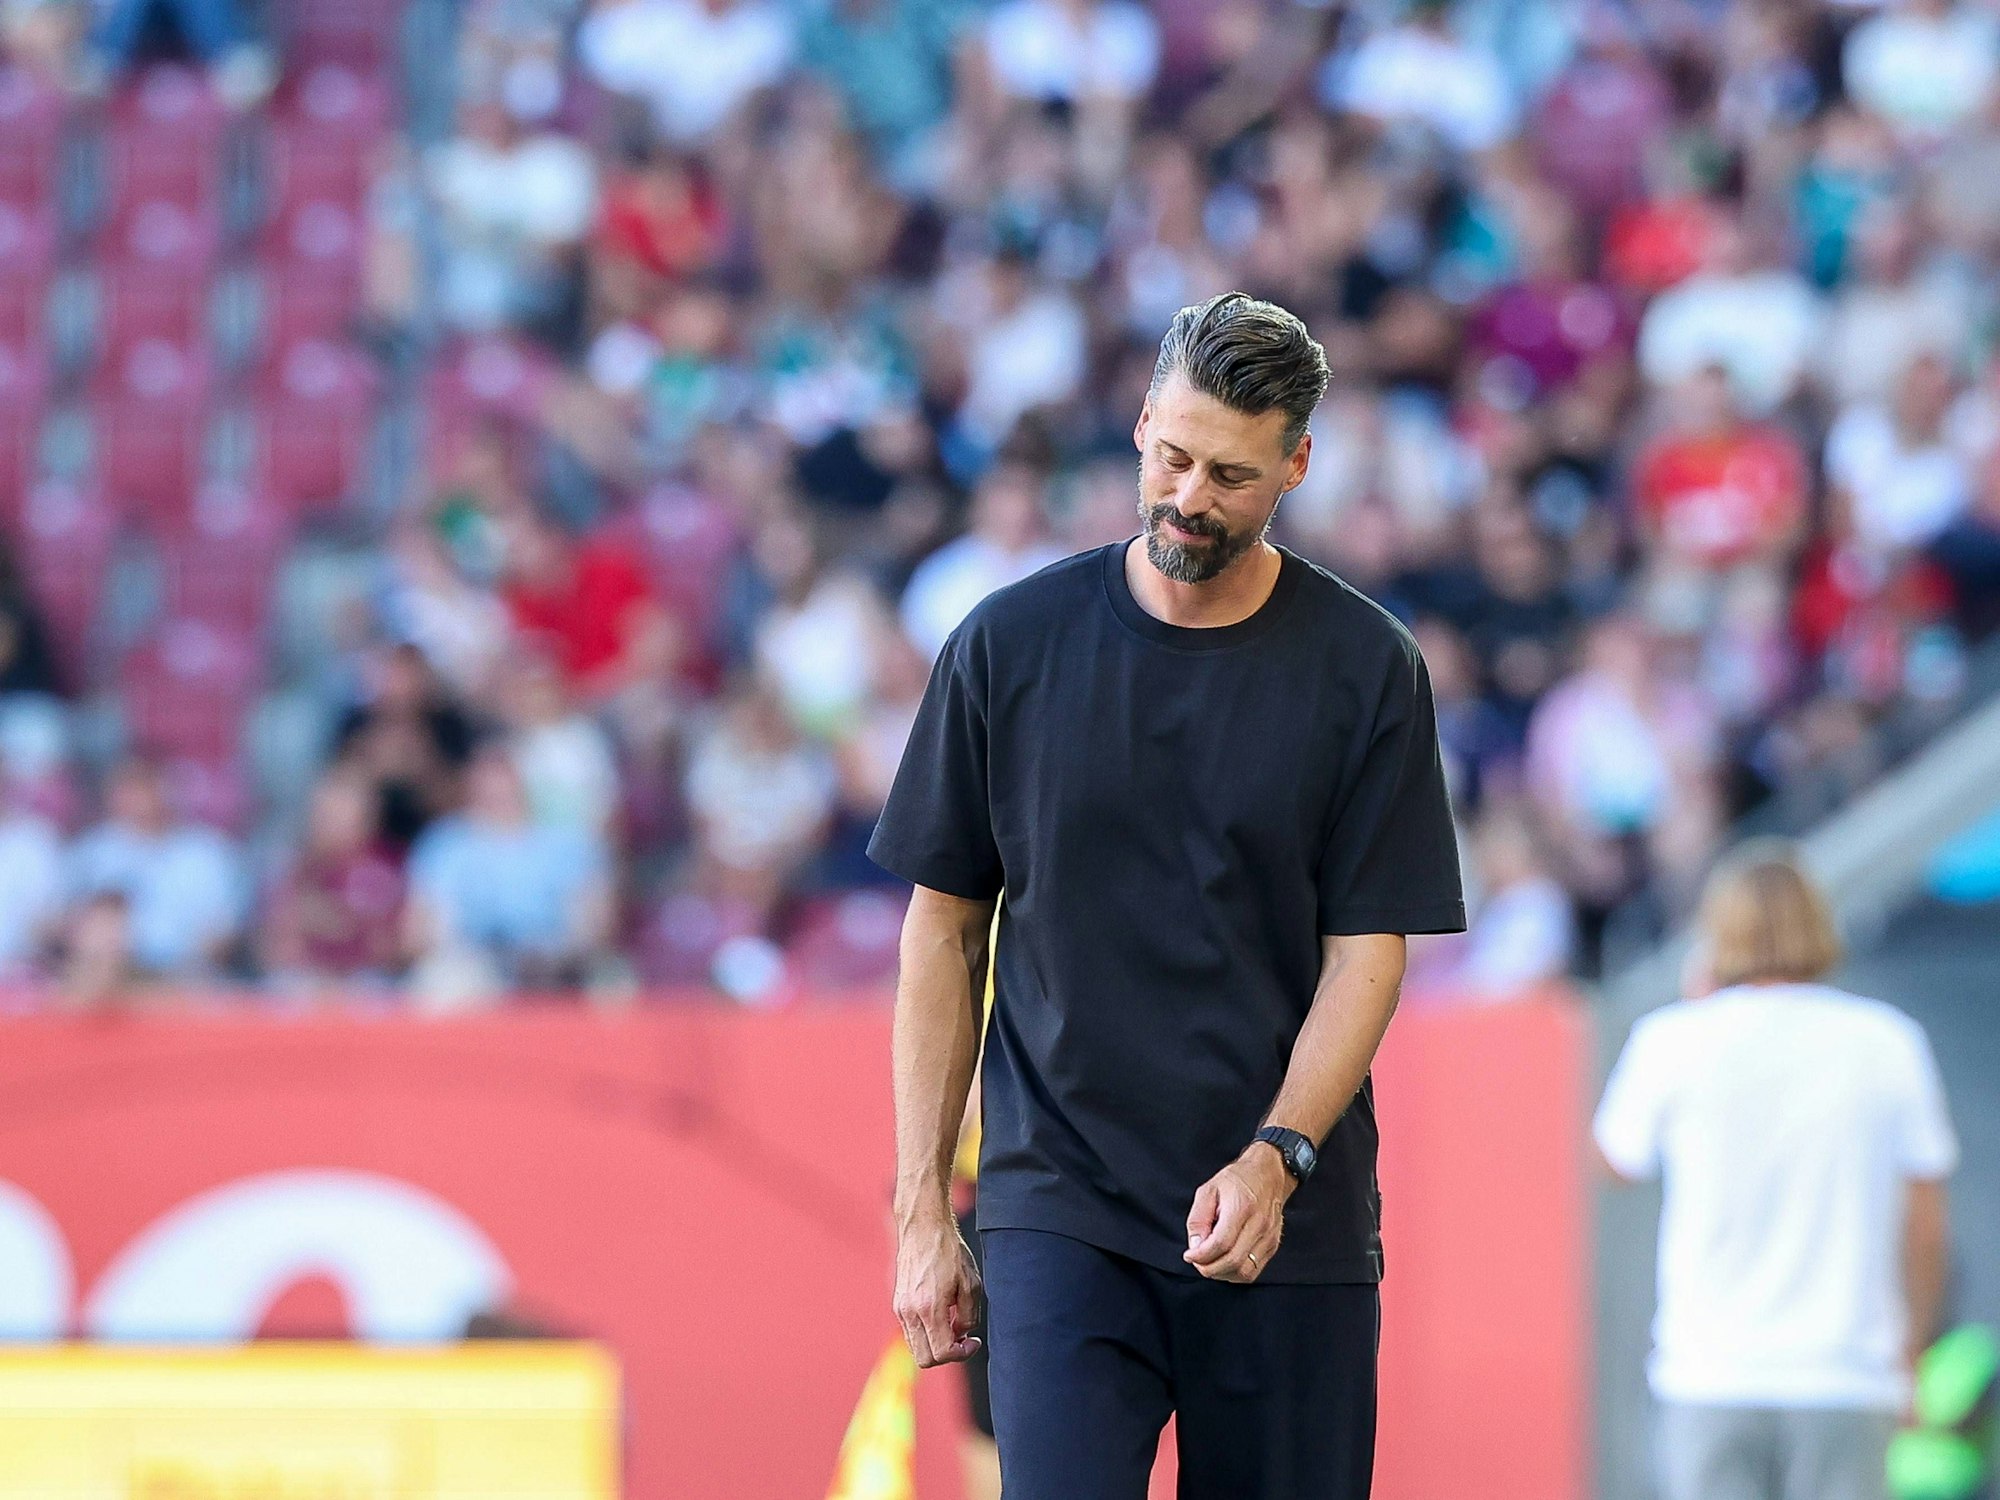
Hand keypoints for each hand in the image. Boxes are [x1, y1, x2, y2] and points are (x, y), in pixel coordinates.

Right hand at [893, 1209, 983, 1366]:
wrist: (923, 1227)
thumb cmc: (949, 1251)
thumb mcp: (971, 1283)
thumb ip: (968, 1316)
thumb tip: (960, 1334)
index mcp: (929, 1309)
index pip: (941, 1353)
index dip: (962, 1353)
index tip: (974, 1340)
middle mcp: (909, 1312)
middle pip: (925, 1359)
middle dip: (947, 1355)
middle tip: (964, 1338)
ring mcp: (900, 1309)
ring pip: (916, 1348)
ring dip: (936, 1345)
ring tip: (953, 1324)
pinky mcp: (898, 1303)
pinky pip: (911, 1332)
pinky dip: (926, 1334)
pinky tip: (941, 1315)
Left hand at [1184, 1144, 1293, 1282]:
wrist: (1268, 1174)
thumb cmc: (1238, 1180)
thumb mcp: (1208, 1190)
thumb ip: (1198, 1219)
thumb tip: (1195, 1247)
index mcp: (1241, 1207)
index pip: (1221, 1243)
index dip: (1202, 1256)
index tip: (1190, 1255)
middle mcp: (1259, 1225)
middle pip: (1233, 1262)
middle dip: (1209, 1268)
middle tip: (1197, 1261)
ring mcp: (1268, 1237)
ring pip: (1244, 1272)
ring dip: (1222, 1273)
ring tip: (1210, 1262)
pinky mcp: (1272, 1246)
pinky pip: (1253, 1271)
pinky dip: (1235, 1273)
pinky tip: (1225, 1262)